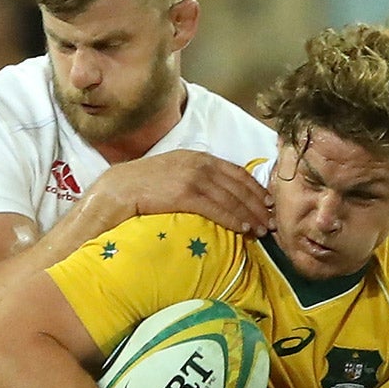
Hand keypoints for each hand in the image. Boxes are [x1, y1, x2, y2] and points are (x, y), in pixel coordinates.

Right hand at [86, 151, 270, 237]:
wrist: (116, 191)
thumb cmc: (144, 188)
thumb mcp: (174, 175)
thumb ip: (197, 179)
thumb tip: (218, 196)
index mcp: (198, 157)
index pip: (236, 172)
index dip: (255, 188)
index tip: (268, 203)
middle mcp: (198, 163)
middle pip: (239, 185)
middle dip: (258, 204)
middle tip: (272, 221)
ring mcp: (191, 177)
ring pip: (231, 198)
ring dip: (250, 214)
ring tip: (261, 230)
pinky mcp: (183, 193)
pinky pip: (216, 208)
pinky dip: (232, 219)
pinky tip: (242, 229)